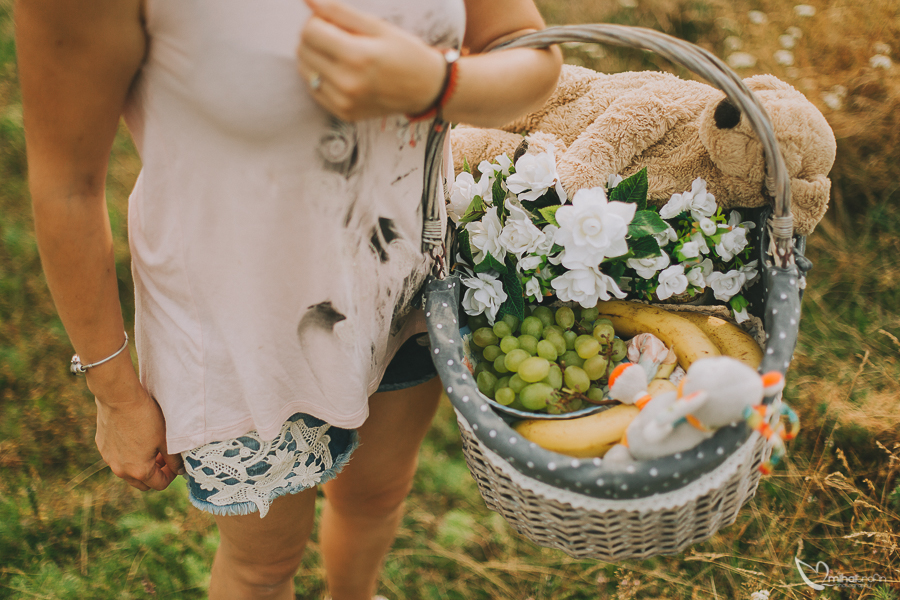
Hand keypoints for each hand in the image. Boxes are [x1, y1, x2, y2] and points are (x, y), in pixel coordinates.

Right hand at [89, 360, 182, 490]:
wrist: (119, 398)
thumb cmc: (146, 417)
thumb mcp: (165, 439)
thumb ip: (173, 459)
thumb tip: (180, 470)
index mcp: (138, 471)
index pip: (159, 485)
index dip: (170, 475)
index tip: (174, 463)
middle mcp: (120, 470)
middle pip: (142, 483)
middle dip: (155, 473)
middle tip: (163, 457)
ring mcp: (108, 459)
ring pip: (128, 472)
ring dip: (141, 465)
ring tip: (150, 447)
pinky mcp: (102, 447)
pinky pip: (117, 459)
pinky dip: (128, 455)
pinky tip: (135, 438)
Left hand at [297, 0, 446, 120]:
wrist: (426, 88)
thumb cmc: (405, 52)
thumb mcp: (377, 26)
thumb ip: (339, 11)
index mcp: (358, 56)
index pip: (310, 31)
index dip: (317, 20)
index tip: (333, 21)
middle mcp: (348, 83)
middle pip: (304, 50)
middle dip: (314, 37)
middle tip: (337, 36)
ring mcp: (344, 102)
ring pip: (305, 71)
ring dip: (314, 57)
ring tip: (339, 54)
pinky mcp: (343, 113)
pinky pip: (314, 89)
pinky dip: (321, 77)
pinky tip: (340, 71)